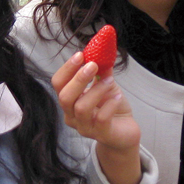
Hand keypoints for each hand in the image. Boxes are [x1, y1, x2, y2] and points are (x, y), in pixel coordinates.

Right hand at [52, 53, 142, 183]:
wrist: (125, 132)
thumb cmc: (111, 108)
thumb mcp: (106, 85)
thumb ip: (101, 70)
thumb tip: (101, 49)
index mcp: (69, 101)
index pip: (58, 84)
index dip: (67, 69)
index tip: (80, 55)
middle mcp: (72, 116)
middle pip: (65, 97)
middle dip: (78, 79)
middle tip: (93, 65)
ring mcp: (85, 127)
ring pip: (81, 108)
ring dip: (96, 90)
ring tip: (110, 81)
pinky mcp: (101, 134)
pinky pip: (101, 118)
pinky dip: (110, 104)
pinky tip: (118, 96)